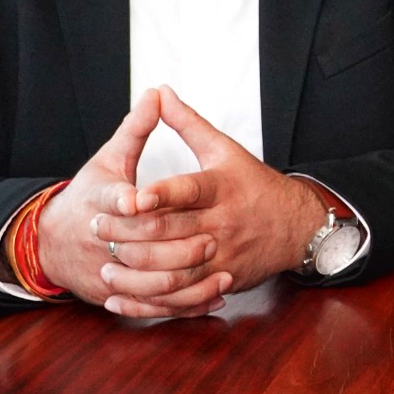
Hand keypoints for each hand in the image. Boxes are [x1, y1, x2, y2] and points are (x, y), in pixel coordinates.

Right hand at [35, 89, 226, 317]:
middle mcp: (100, 240)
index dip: (128, 199)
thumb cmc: (88, 196)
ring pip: (146, 282)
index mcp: (99, 202)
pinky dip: (182, 304)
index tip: (143, 199)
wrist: (50, 242)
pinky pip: (150, 306)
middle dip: (172, 244)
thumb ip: (136, 129)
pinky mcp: (114, 294)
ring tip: (219, 267)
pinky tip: (214, 295)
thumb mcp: (109, 160)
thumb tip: (157, 92)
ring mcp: (106, 270)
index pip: (112, 200)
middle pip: (135, 246)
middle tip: (212, 237)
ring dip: (183, 279)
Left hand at [93, 85, 328, 316]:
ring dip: (137, 271)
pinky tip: (123, 296)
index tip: (132, 198)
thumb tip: (161, 93)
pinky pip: (182, 296)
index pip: (189, 190)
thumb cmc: (256, 185)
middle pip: (173, 231)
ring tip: (106, 263)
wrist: (296, 226)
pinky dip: (150, 300)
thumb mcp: (226, 150)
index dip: (161, 195)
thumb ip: (189, 123)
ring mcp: (223, 253)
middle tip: (97, 228)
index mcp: (223, 187)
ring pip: (174, 269)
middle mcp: (223, 222)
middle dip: (131, 232)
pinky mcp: (221, 278)